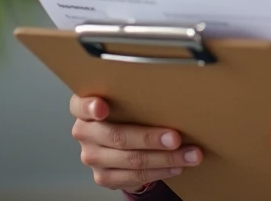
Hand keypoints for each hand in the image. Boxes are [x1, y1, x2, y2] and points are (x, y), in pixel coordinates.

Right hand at [69, 95, 203, 192]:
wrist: (118, 145)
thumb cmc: (126, 114)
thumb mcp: (125, 100)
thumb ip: (134, 96)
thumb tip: (173, 92)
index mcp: (84, 108)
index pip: (81, 105)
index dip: (90, 106)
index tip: (102, 107)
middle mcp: (84, 132)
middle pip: (117, 137)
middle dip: (150, 138)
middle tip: (176, 138)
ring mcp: (91, 157)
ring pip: (131, 160)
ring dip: (165, 159)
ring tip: (190, 154)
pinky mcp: (102, 177)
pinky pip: (134, 177)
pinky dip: (160, 171)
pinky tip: (176, 167)